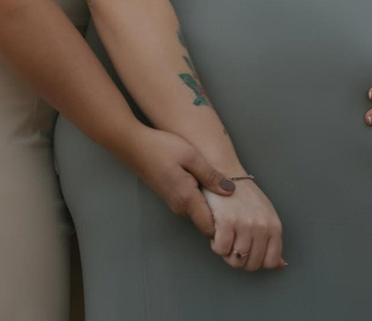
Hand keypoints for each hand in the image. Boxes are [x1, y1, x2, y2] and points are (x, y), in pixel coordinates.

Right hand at [121, 124, 235, 238]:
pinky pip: (190, 205)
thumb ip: (210, 175)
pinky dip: (201, 200)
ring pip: (198, 213)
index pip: (210, 227)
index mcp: (187, 199)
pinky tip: (206, 184)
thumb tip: (232, 191)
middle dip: (221, 218)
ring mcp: (173, 203)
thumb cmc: (161, 147)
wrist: (132, 144)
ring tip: (225, 191)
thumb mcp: (190, 155)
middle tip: (238, 203)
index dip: (226, 228)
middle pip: (206, 222)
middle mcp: (180, 207)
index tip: (239, 216)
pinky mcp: (169, 196)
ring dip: (211, 207)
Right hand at [204, 181, 285, 270]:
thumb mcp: (264, 215)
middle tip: (232, 243)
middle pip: (251, 265)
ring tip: (224, 236)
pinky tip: (216, 232)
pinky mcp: (226, 221)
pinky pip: (221, 249)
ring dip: (226, 252)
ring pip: (236, 260)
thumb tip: (281, 265)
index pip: (270, 262)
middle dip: (239, 258)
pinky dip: (216, 245)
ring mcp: (244, 224)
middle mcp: (262, 227)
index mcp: (274, 226)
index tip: (246, 250)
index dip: (255, 261)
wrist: (224, 171)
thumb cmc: (243, 194)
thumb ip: (272, 241)